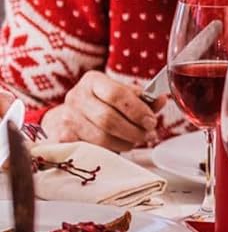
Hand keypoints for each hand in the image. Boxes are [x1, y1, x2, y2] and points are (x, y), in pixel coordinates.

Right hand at [40, 71, 160, 150]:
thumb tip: (160, 100)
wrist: (67, 117)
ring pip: (101, 138)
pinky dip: (110, 150)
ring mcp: (66, 118)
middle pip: (109, 119)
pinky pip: (92, 149)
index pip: (117, 94)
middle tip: (148, 135)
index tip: (151, 121)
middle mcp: (76, 97)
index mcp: (93, 81)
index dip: (137, 110)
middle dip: (134, 131)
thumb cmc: (101, 104)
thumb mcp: (121, 95)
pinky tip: (118, 146)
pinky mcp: (62, 138)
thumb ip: (143, 98)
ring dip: (125, 143)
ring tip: (135, 141)